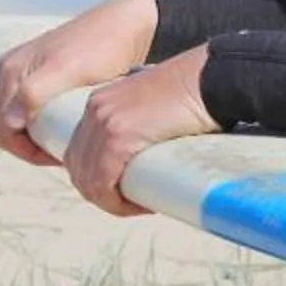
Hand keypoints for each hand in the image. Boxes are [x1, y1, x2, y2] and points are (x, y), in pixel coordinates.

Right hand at [0, 0, 160, 167]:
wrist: (127, 24)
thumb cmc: (102, 47)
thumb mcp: (69, 70)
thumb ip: (34, 92)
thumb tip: (9, 122)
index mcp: (11, 69)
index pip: (1, 128)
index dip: (25, 150)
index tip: (57, 157)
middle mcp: (9, 69)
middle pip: (1, 125)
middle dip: (25, 146)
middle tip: (59, 155)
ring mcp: (22, 70)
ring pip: (11, 118)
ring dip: (29, 137)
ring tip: (61, 144)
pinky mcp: (37, 72)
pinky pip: (23, 107)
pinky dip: (34, 124)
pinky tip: (59, 129)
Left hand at [65, 46, 215, 216]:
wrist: (206, 80)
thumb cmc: (191, 96)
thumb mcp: (149, 108)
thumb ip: (138, 127)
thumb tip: (140, 159)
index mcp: (98, 103)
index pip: (78, 152)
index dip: (96, 179)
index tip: (124, 190)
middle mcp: (94, 110)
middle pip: (78, 169)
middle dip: (101, 195)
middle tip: (134, 203)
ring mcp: (103, 123)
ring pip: (89, 182)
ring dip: (112, 202)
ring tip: (141, 205)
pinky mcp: (118, 137)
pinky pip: (103, 184)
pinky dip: (117, 203)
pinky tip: (141, 205)